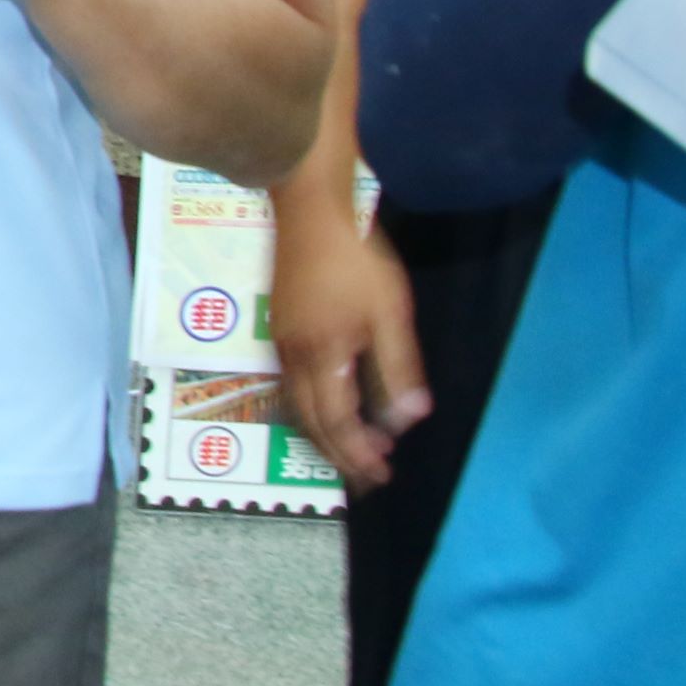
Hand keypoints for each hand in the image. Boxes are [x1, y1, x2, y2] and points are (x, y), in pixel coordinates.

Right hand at [270, 199, 427, 492]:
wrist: (309, 207)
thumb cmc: (356, 257)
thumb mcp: (390, 310)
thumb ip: (398, 367)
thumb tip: (407, 419)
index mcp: (324, 356)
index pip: (338, 422)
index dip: (359, 454)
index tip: (382, 476)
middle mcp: (294, 357)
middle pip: (311, 421)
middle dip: (338, 455)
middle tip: (366, 478)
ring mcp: (281, 340)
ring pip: (297, 405)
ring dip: (323, 434)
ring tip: (351, 450)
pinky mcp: (279, 325)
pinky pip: (292, 385)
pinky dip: (311, 409)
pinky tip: (328, 405)